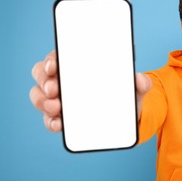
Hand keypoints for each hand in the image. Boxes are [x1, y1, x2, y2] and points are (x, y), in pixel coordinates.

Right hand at [30, 51, 152, 131]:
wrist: (128, 116)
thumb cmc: (126, 94)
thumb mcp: (135, 88)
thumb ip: (141, 83)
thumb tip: (140, 79)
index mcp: (80, 66)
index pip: (59, 57)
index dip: (52, 59)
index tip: (54, 66)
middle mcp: (66, 80)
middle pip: (43, 75)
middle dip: (44, 81)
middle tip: (54, 89)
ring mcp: (61, 99)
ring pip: (40, 96)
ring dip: (43, 101)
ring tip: (56, 107)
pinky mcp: (62, 117)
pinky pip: (49, 118)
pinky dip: (50, 121)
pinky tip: (58, 123)